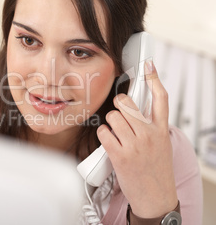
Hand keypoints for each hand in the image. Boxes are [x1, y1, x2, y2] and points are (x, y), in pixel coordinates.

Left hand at [97, 60, 177, 217]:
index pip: (161, 99)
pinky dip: (103, 135)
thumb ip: (151, 127)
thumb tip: (134, 111)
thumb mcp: (161, 145)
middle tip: (119, 117)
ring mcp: (135, 144)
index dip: (154, 79)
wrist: (156, 198)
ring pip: (112, 116)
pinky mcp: (120, 155)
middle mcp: (149, 134)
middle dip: (118, 107)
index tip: (148, 65)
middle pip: (126, 104)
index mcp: (161, 130)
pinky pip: (104, 132)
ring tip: (116, 135)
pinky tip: (110, 143)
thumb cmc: (156, 171)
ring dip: (110, 123)